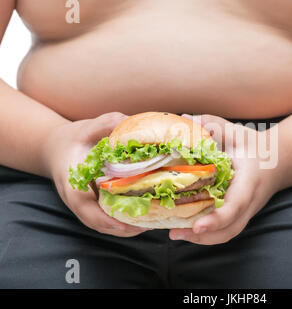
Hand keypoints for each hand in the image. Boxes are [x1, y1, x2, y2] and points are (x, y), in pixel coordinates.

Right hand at [43, 112, 149, 236]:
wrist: (56, 148)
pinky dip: (126, 222)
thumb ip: (105, 124)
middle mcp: (79, 202)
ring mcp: (86, 207)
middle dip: (126, 229)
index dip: (107, 221)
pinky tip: (147, 215)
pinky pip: (110, 219)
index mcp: (73, 186)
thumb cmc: (72, 139)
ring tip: (154, 223)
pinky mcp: (95, 206)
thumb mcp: (87, 128)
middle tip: (152, 223)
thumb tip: (128, 121)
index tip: (127, 225)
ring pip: (107, 226)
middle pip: (101, 224)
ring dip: (129, 228)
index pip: (87, 211)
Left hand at [169, 114, 278, 244]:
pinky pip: (227, 230)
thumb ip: (213, 124)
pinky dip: (207, 234)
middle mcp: (250, 201)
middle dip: (204, 236)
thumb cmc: (257, 147)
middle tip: (175, 233)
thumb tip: (185, 118)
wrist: (281, 161)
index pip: (236, 204)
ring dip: (202, 239)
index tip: (197, 225)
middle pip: (231, 229)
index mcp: (250, 181)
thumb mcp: (237, 132)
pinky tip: (186, 228)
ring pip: (228, 234)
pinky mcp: (242, 214)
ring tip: (176, 233)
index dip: (217, 218)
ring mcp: (247, 211)